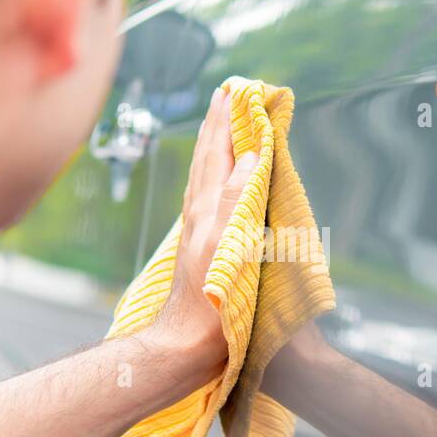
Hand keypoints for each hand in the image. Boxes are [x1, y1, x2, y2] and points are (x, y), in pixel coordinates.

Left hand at [147, 86, 257, 385]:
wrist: (185, 345)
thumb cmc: (211, 304)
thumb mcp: (230, 247)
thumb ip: (238, 197)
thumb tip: (251, 153)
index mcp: (208, 209)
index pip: (220, 152)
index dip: (229, 121)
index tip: (237, 91)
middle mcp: (199, 214)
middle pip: (207, 158)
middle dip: (218, 125)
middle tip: (226, 95)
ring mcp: (197, 230)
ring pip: (204, 175)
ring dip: (214, 146)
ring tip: (220, 124)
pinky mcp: (199, 247)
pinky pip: (205, 195)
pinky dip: (213, 174)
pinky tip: (215, 180)